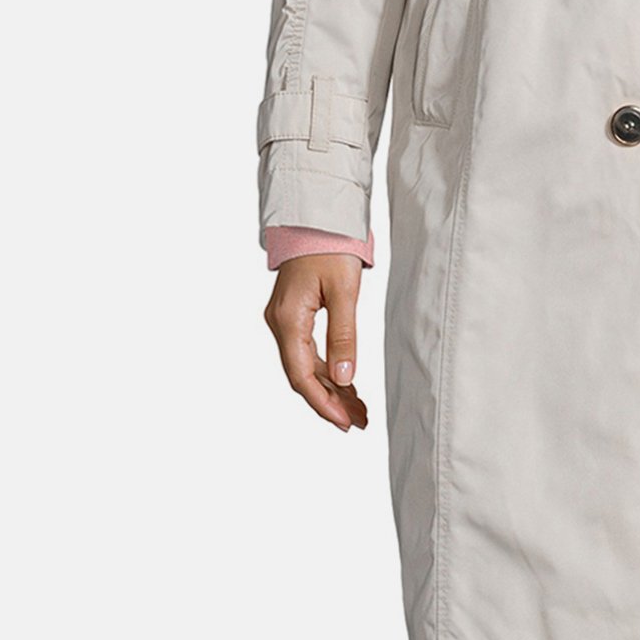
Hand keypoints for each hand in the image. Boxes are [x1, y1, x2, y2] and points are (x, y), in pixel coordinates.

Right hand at [263, 254, 369, 430]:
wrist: (315, 218)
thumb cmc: (330, 246)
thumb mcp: (344, 291)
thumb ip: (344, 336)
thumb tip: (346, 379)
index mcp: (288, 319)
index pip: (300, 375)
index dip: (322, 403)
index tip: (345, 422)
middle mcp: (279, 323)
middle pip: (301, 375)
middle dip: (330, 401)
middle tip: (359, 421)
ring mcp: (283, 320)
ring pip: (304, 366)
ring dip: (330, 389)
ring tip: (358, 409)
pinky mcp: (292, 316)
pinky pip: (306, 352)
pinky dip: (326, 370)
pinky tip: (346, 384)